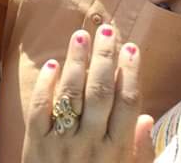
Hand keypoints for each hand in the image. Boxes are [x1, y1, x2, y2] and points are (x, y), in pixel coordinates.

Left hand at [22, 27, 154, 162]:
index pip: (126, 104)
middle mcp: (91, 142)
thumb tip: (144, 118)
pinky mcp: (36, 142)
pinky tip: (52, 65)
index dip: (130, 73)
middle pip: (100, 92)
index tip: (132, 48)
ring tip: (80, 36)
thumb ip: (136, 149)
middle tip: (107, 30)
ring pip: (70, 95)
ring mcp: (62, 141)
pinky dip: (45, 85)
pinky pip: (39, 109)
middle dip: (105, 58)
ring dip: (76, 63)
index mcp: (116, 149)